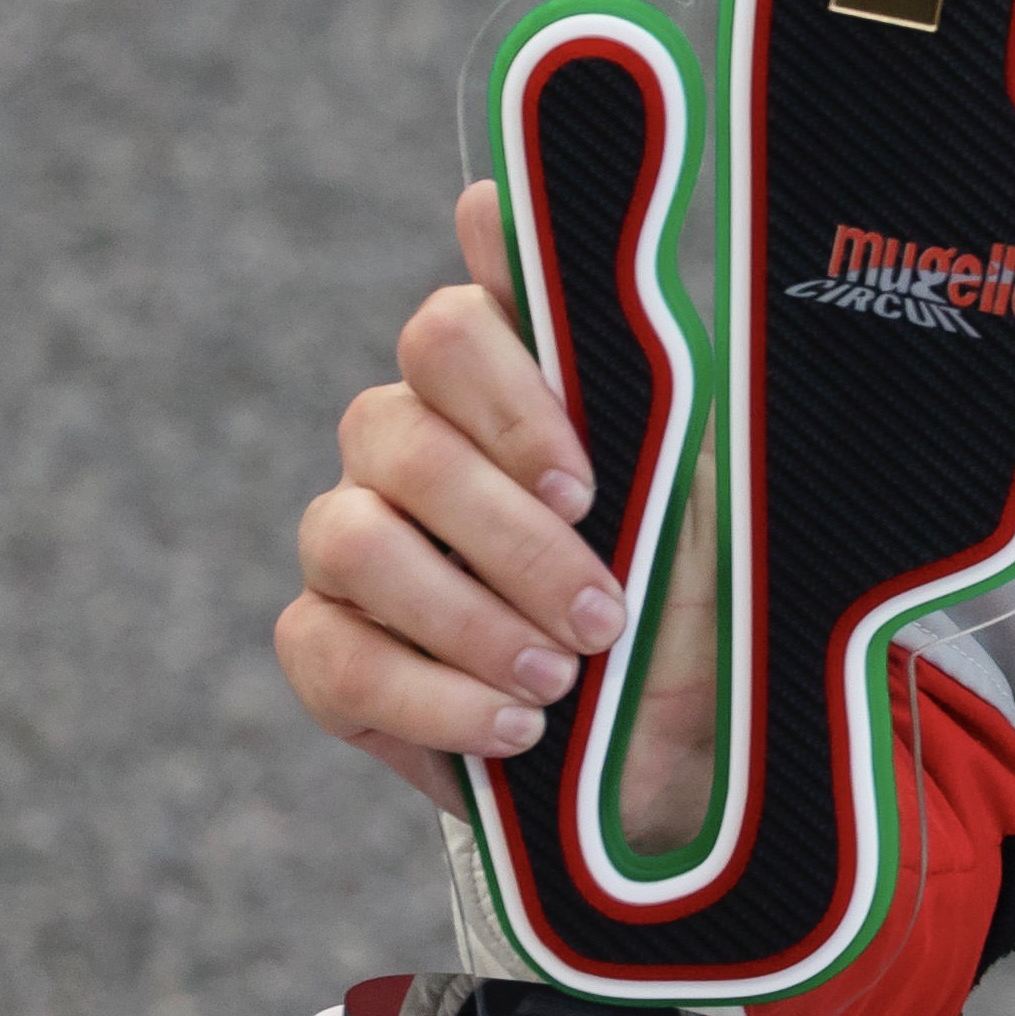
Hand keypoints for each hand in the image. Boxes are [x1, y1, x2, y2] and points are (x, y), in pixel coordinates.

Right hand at [279, 183, 715, 832]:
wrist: (666, 743)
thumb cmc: (681, 593)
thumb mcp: (692, 497)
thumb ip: (642, 392)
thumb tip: (567, 272)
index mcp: (499, 383)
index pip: (453, 323)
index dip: (505, 392)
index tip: (583, 483)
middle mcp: (406, 440)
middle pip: (398, 432)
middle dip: (511, 539)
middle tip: (604, 613)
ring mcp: (350, 534)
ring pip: (355, 542)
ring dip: (470, 621)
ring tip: (558, 679)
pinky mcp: (322, 640)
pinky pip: (330, 654)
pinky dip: (433, 700)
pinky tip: (513, 731)